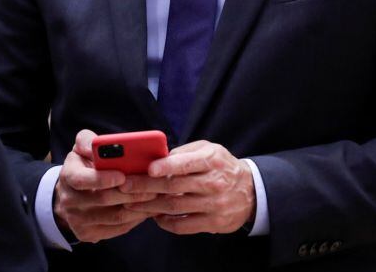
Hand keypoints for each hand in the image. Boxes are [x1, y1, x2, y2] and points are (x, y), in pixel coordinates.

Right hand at [53, 129, 157, 242]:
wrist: (71, 195)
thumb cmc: (84, 166)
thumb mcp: (82, 148)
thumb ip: (88, 140)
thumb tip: (97, 143)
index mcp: (68, 175)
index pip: (81, 179)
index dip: (102, 178)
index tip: (123, 175)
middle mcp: (69, 200)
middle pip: (103, 199)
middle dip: (131, 192)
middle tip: (153, 186)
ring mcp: (78, 220)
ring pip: (114, 217)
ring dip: (138, 207)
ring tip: (156, 196)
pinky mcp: (88, 234)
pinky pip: (117, 229)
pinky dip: (136, 219)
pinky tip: (148, 209)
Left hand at [120, 140, 255, 234]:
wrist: (250, 191)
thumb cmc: (221, 166)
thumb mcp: (209, 150)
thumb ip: (184, 152)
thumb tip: (157, 158)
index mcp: (211, 160)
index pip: (187, 163)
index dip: (167, 166)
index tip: (149, 168)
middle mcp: (214, 182)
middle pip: (174, 186)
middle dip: (146, 187)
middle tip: (126, 186)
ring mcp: (214, 205)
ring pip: (175, 207)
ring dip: (149, 206)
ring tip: (131, 203)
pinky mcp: (213, 223)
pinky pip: (183, 225)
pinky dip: (165, 222)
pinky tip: (154, 216)